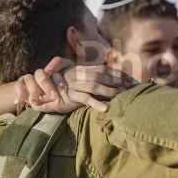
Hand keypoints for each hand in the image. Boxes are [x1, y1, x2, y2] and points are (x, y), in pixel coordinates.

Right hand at [14, 57, 138, 113]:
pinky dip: (96, 103)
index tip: (133, 80)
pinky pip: (85, 98)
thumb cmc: (66, 86)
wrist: (44, 90)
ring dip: (110, 90)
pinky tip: (106, 109)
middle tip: (132, 88)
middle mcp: (80, 74)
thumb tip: (115, 82)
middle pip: (103, 75)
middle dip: (118, 81)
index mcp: (85, 69)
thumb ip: (94, 79)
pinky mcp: (71, 96)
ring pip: (95, 85)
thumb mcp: (80, 80)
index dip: (120, 74)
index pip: (106, 69)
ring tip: (122, 95)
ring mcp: (75, 84)